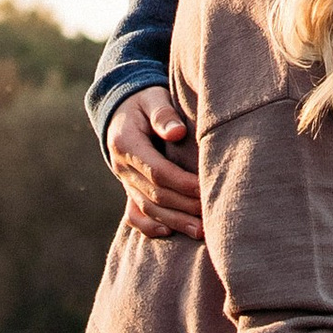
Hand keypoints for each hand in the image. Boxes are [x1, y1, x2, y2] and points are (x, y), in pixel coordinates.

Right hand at [111, 91, 202, 241]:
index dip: (182, 183)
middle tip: (211, 215)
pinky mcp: (129, 188)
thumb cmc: (146, 101)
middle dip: (184, 207)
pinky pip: (134, 214)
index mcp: (126, 144)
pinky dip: (148, 227)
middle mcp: (121, 166)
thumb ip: (163, 114)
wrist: (122, 109)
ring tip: (200, 232)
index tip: (205, 189)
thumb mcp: (153, 98)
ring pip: (147, 208)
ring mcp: (124, 180)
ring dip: (174, 221)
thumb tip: (176, 133)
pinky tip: (168, 233)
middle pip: (154, 194)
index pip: (157, 171)